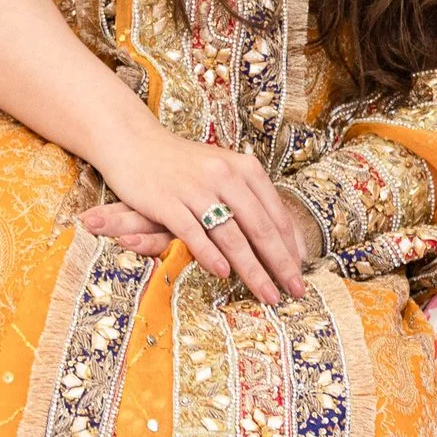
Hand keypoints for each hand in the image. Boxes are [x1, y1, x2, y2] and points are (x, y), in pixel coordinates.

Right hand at [82, 124, 312, 302]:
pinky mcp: (167, 201)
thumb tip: (280, 236)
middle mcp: (225, 176)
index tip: (302, 272)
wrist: (135, 143)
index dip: (291, 247)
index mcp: (245, 169)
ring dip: (252, 269)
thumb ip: (249, 199)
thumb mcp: (224, 172)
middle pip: (261, 228)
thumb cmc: (184, 165)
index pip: (276, 214)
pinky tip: (224, 275)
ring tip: (267, 293)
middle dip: (280, 264)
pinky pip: (194, 233)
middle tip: (295, 291)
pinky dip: (210, 255)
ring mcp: (196, 188)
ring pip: (232, 235)